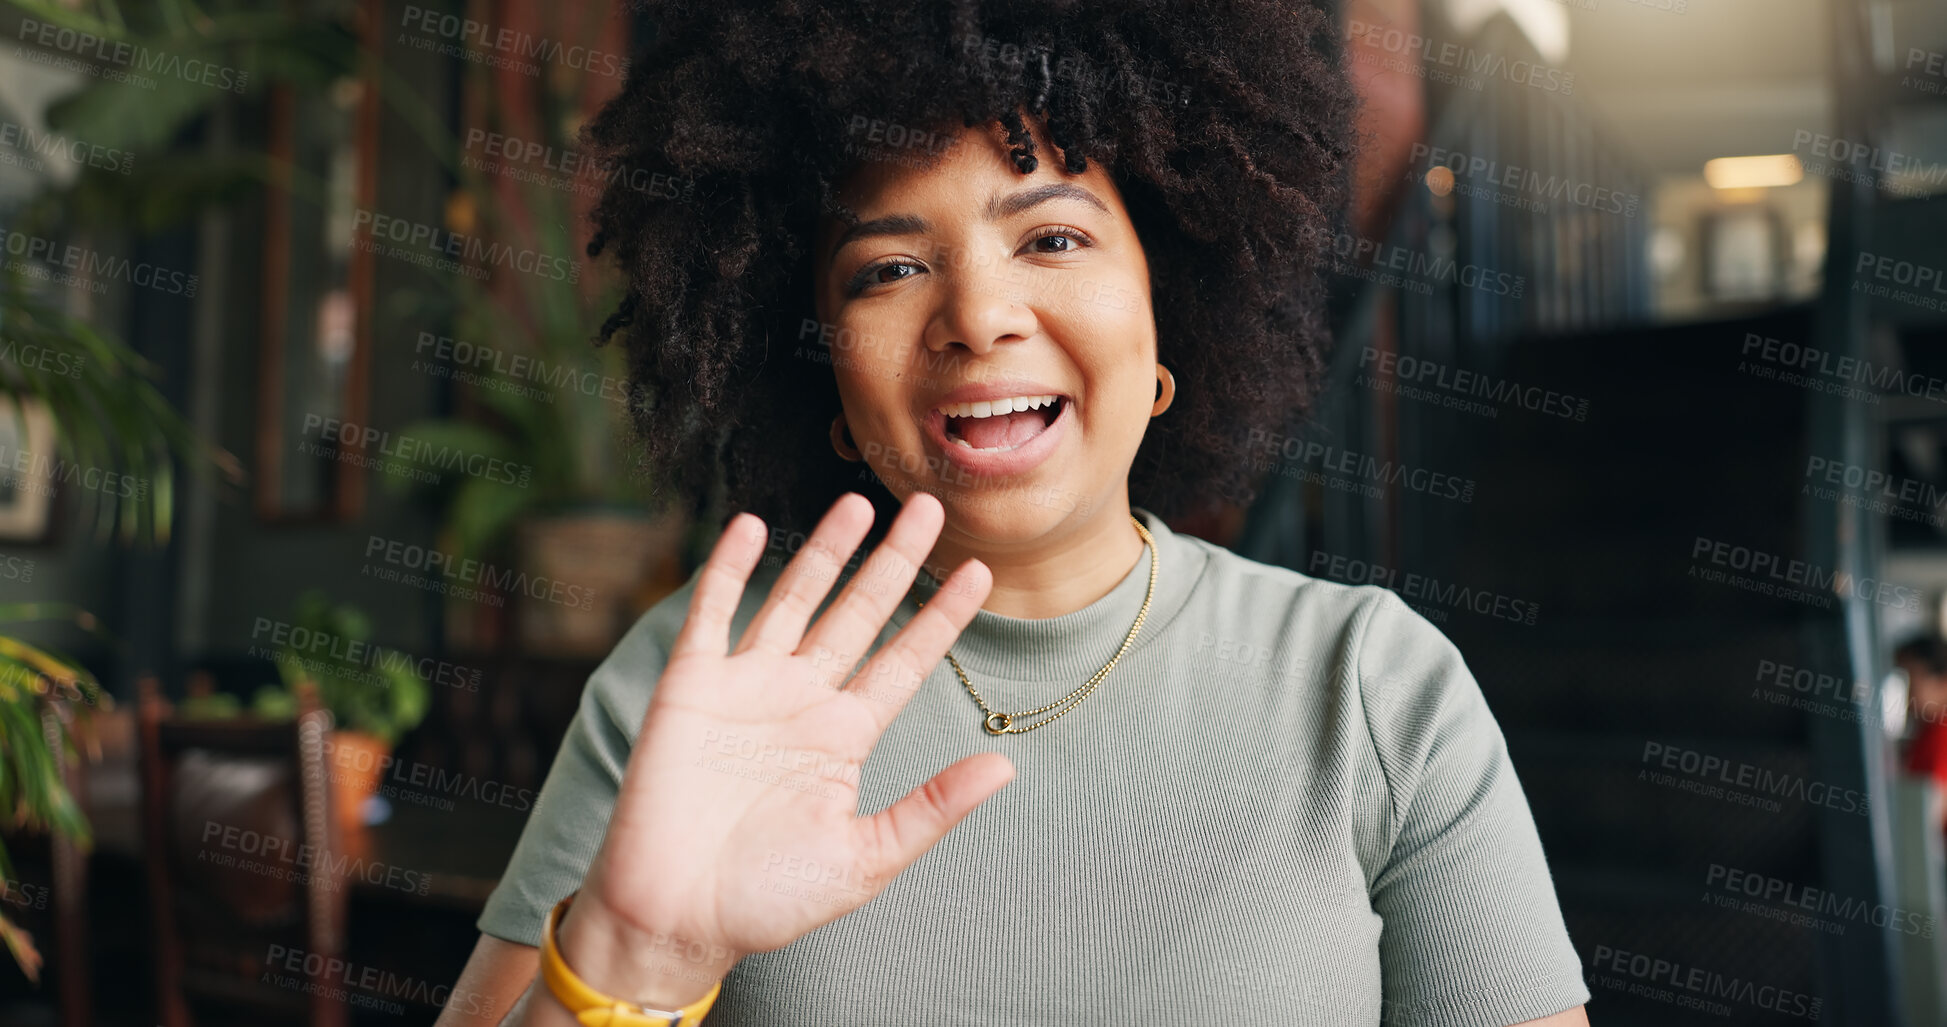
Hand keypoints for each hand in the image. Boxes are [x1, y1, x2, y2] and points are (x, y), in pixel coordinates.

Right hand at [556, 491, 1011, 1007]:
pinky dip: (729, 570)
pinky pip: (712, 615)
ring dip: (824, 552)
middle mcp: (801, 702)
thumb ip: (931, 808)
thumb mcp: (864, 859)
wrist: (671, 919)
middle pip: (857, 614)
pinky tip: (750, 525)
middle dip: (893, 561)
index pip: (905, 661)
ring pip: (794, 600)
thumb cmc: (767, 900)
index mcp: (845, 738)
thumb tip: (1006, 768)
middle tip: (928, 505)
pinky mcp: (690, 688)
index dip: (940, 617)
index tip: (979, 573)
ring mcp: (746, 689)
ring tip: (857, 502)